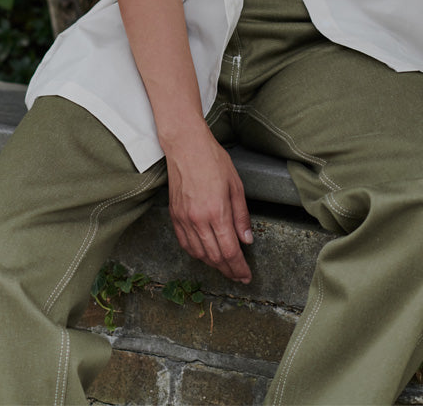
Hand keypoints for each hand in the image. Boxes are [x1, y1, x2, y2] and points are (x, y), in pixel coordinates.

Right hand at [163, 130, 253, 283]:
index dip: (239, 268)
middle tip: (238, 276)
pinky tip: (205, 255)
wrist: (186, 147)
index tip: (246, 276)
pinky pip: (185, 244)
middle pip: (215, 257)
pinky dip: (196, 254)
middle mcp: (198, 220)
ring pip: (199, 254)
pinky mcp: (174, 216)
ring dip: (213, 265)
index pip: (230, 250)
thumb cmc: (214, 160)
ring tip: (225, 268)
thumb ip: (241, 216)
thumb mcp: (236, 186)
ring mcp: (184, 219)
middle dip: (229, 270)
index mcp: (217, 212)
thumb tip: (247, 240)